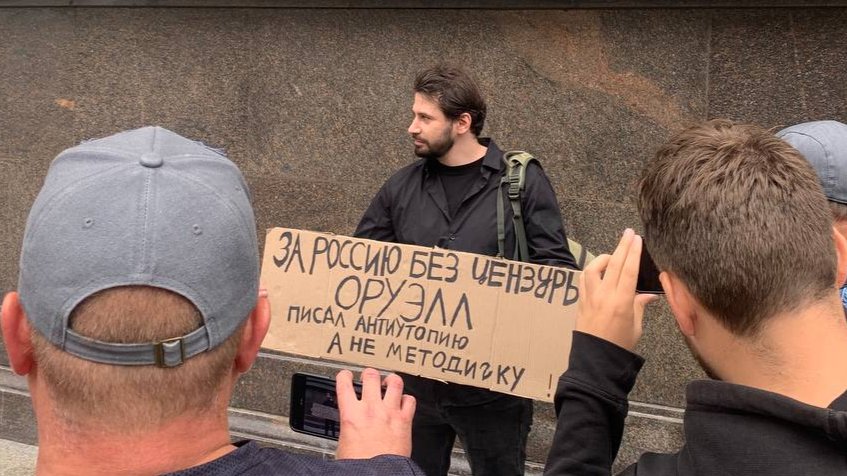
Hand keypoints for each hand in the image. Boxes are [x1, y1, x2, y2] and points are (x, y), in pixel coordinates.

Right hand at [335, 368, 415, 458]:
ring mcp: (389, 412)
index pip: (344, 384)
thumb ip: (349, 428)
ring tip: (390, 381)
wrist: (378, 474)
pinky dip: (407, 398)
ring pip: (394, 383)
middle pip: (371, 377)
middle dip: (370, 373)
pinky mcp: (405, 420)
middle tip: (369, 375)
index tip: (347, 375)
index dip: (345, 375)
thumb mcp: (344, 443)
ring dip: (391, 380)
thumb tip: (350, 427)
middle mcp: (371, 409)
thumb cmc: (360, 464)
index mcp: (351, 414)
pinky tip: (404, 401)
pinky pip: (410, 400)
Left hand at [576, 229, 656, 350]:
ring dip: (603, 258)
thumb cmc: (620, 346)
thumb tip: (647, 295)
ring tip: (613, 256)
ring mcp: (590, 297)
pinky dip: (592, 271)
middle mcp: (604, 295)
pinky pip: (584, 280)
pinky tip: (598, 270)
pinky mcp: (581, 301)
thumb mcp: (635, 326)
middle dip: (622, 246)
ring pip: (593, 268)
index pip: (629, 270)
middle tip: (628, 233)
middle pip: (614, 264)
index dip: (633, 252)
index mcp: (621, 301)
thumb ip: (639, 306)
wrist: (595, 359)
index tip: (636, 238)